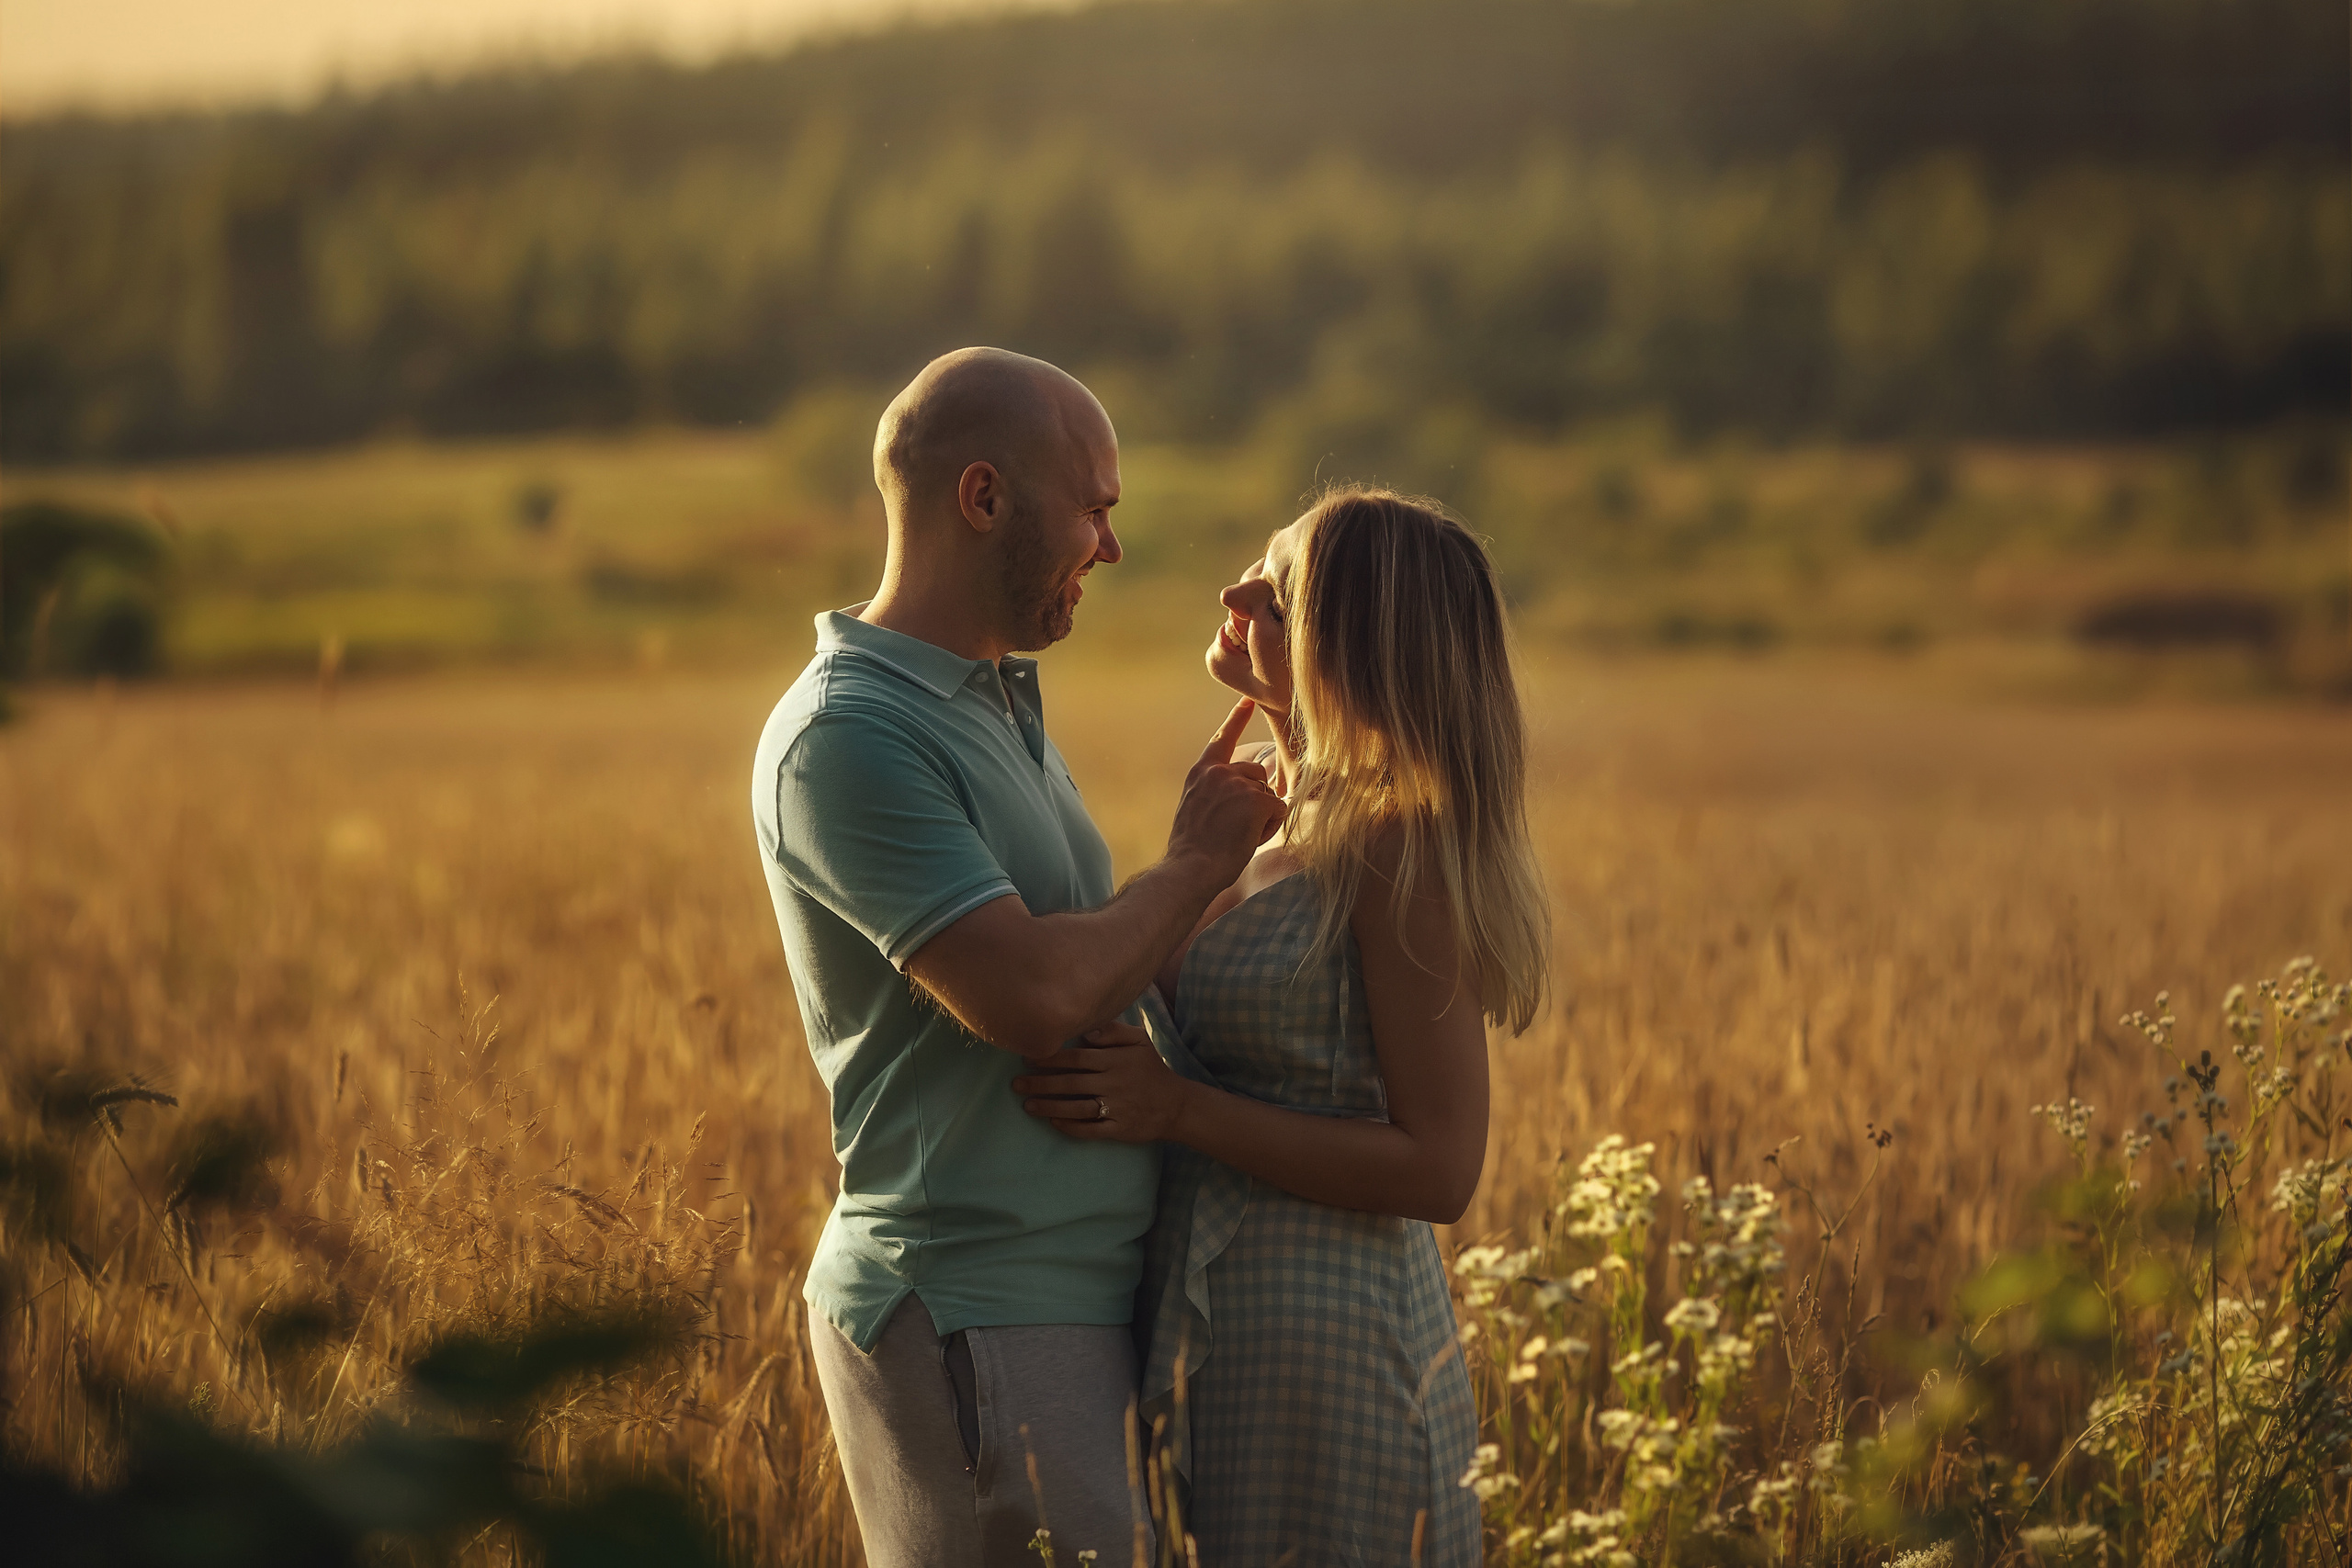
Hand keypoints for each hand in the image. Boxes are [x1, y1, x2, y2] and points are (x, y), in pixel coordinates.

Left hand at [1011, 1022, 1194, 1143]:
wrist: (1176, 1105)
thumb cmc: (1151, 1069)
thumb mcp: (1139, 1041)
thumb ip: (1113, 1030)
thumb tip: (1086, 1028)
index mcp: (1115, 1060)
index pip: (1077, 1058)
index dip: (1050, 1058)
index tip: (1027, 1058)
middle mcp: (1114, 1083)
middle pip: (1071, 1083)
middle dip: (1040, 1083)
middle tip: (1015, 1084)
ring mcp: (1116, 1108)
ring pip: (1076, 1108)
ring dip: (1049, 1106)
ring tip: (1027, 1105)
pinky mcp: (1119, 1129)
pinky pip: (1090, 1130)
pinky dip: (1070, 1127)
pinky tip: (1053, 1122)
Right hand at [1167, 698, 1287, 889]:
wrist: (1190, 868)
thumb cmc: (1192, 849)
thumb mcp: (1195, 808)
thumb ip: (1215, 792)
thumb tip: (1244, 793)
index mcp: (1201, 773)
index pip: (1222, 738)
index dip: (1237, 719)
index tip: (1248, 700)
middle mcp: (1219, 772)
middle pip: (1257, 774)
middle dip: (1255, 799)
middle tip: (1233, 828)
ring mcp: (1238, 784)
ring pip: (1269, 795)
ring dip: (1261, 816)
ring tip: (1238, 835)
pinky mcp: (1256, 801)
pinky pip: (1278, 810)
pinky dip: (1269, 827)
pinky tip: (1248, 838)